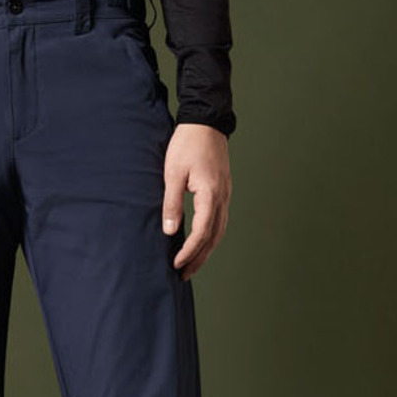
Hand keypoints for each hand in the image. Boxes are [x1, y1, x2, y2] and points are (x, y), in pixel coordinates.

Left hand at [162, 123, 231, 279]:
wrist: (206, 121)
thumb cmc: (187, 144)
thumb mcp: (173, 173)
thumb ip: (171, 203)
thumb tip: (170, 232)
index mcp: (211, 194)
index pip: (202, 232)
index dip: (189, 252)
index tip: (175, 264)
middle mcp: (222, 197)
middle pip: (214, 237)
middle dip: (198, 258)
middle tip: (183, 275)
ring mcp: (225, 194)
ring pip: (219, 231)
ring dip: (206, 250)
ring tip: (191, 265)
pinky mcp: (223, 191)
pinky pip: (219, 220)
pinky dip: (211, 236)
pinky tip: (200, 243)